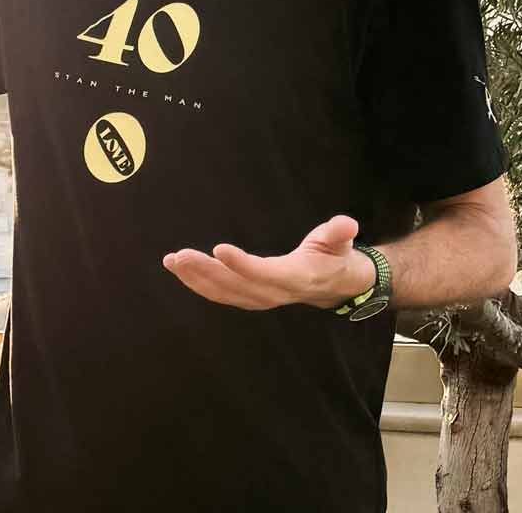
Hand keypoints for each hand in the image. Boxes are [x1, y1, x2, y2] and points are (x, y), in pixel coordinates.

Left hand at [162, 214, 373, 310]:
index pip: (265, 273)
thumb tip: (348, 223)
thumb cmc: (334, 256)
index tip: (218, 249)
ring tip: (173, 261)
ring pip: (224, 293)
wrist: (335, 284)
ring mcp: (260, 298)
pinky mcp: (249, 297)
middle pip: (236, 286)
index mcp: (296, 277)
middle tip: (180, 255)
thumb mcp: (341, 242)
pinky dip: (199, 284)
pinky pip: (221, 294)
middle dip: (206, 272)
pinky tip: (180, 269)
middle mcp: (274, 292)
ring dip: (196, 279)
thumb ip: (339, 233)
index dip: (242, 265)